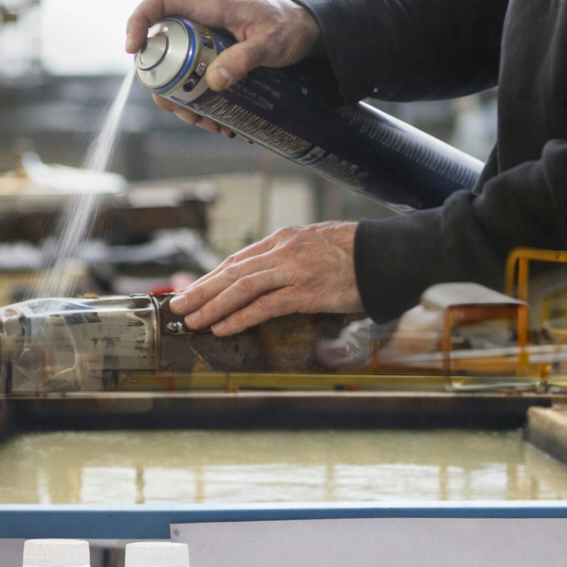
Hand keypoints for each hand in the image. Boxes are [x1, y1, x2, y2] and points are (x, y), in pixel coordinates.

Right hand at [124, 0, 320, 135]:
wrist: (308, 30)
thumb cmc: (289, 26)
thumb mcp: (270, 43)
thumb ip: (244, 59)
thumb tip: (212, 82)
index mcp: (209, 6)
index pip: (159, 2)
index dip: (138, 22)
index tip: (133, 50)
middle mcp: (199, 22)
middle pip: (161, 49)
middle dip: (163, 85)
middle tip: (182, 110)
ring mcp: (204, 42)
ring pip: (176, 72)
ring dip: (183, 102)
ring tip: (208, 124)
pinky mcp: (212, 58)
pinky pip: (194, 80)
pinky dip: (201, 103)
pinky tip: (220, 122)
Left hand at [168, 222, 362, 334]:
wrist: (388, 253)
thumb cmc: (355, 252)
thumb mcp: (315, 244)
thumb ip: (289, 257)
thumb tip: (267, 275)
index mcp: (283, 238)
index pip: (237, 259)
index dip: (210, 277)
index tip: (192, 290)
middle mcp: (283, 251)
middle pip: (231, 272)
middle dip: (201, 290)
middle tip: (178, 306)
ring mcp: (293, 270)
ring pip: (241, 287)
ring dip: (213, 306)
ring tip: (193, 320)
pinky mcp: (306, 291)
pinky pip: (265, 306)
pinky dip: (240, 317)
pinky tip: (224, 327)